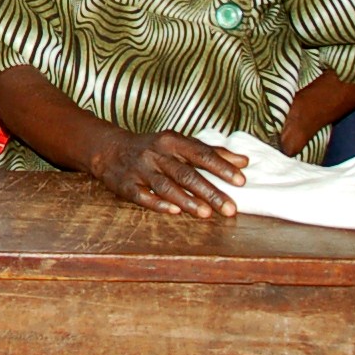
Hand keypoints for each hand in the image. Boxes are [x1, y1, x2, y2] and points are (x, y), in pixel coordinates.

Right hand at [87, 130, 248, 216]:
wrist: (111, 149)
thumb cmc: (153, 148)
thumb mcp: (180, 144)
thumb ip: (211, 152)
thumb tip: (244, 161)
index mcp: (172, 141)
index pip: (201, 154)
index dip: (222, 167)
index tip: (241, 181)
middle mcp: (156, 154)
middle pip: (186, 174)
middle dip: (210, 191)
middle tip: (230, 208)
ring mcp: (140, 169)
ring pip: (166, 186)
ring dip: (187, 200)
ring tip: (206, 213)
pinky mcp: (126, 184)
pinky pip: (142, 195)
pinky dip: (158, 203)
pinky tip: (173, 211)